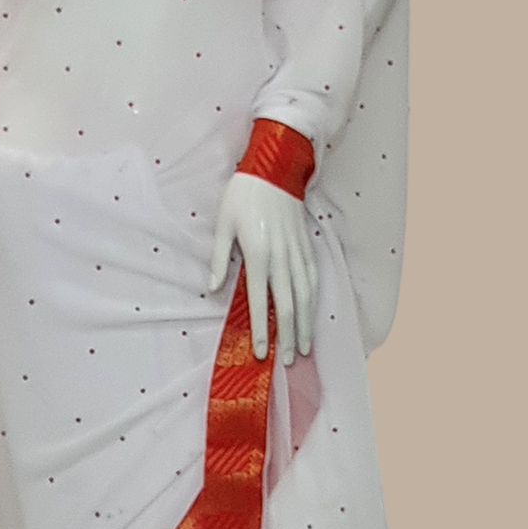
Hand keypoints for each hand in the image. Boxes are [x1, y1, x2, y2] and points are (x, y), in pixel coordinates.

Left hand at [208, 172, 317, 363]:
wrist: (275, 168)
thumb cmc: (243, 195)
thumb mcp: (223, 224)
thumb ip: (219, 259)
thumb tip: (214, 288)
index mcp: (258, 255)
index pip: (260, 302)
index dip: (261, 329)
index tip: (262, 352)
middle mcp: (282, 258)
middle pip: (289, 306)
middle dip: (289, 336)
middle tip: (288, 360)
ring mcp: (297, 253)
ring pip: (305, 296)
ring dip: (306, 324)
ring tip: (304, 347)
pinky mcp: (306, 246)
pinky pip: (313, 279)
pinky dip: (313, 301)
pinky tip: (312, 316)